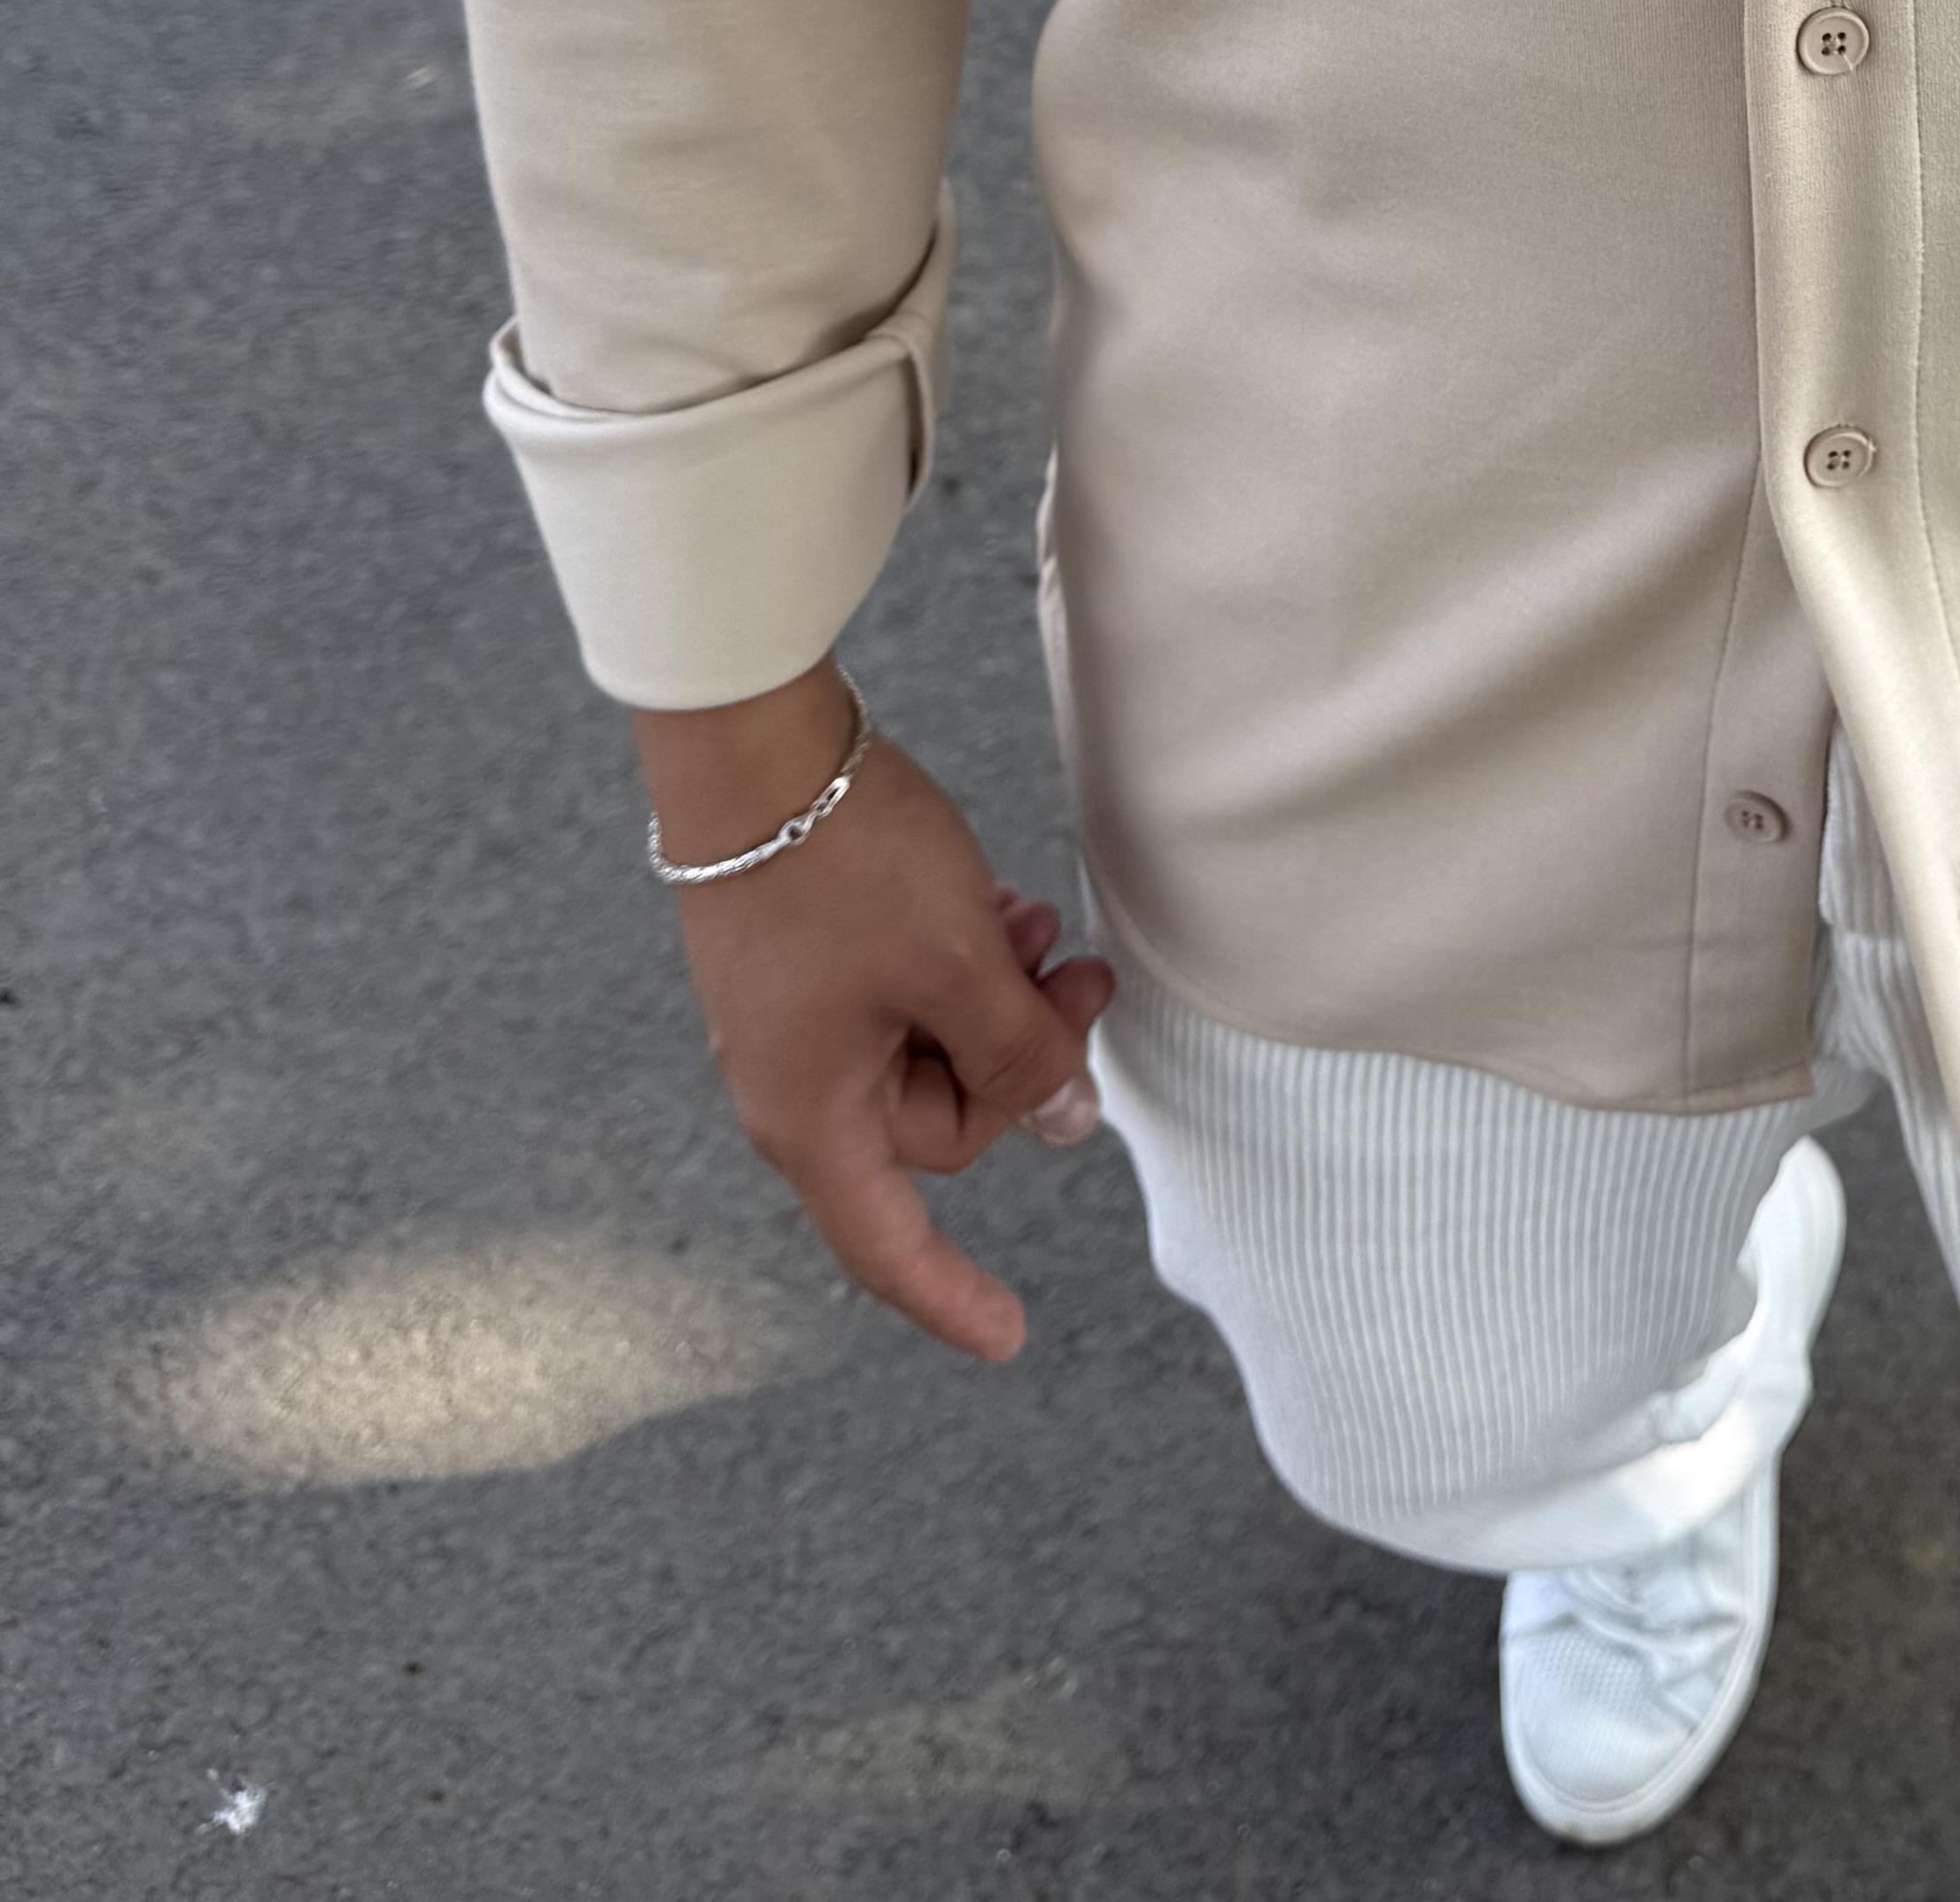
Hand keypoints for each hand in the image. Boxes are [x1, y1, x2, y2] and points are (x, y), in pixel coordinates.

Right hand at [636, 660, 1115, 1362]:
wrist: (750, 747)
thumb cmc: (845, 864)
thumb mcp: (957, 963)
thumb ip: (1020, 1053)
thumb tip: (1066, 1124)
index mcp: (812, 1117)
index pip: (886, 1245)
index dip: (948, 1296)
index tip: (1011, 1339)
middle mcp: (792, 1086)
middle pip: (937, 1125)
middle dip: (1020, 1058)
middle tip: (1083, 974)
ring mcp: (794, 1024)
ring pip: (929, 1049)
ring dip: (997, 1000)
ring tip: (1037, 924)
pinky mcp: (804, 962)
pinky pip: (902, 998)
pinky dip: (957, 965)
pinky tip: (994, 905)